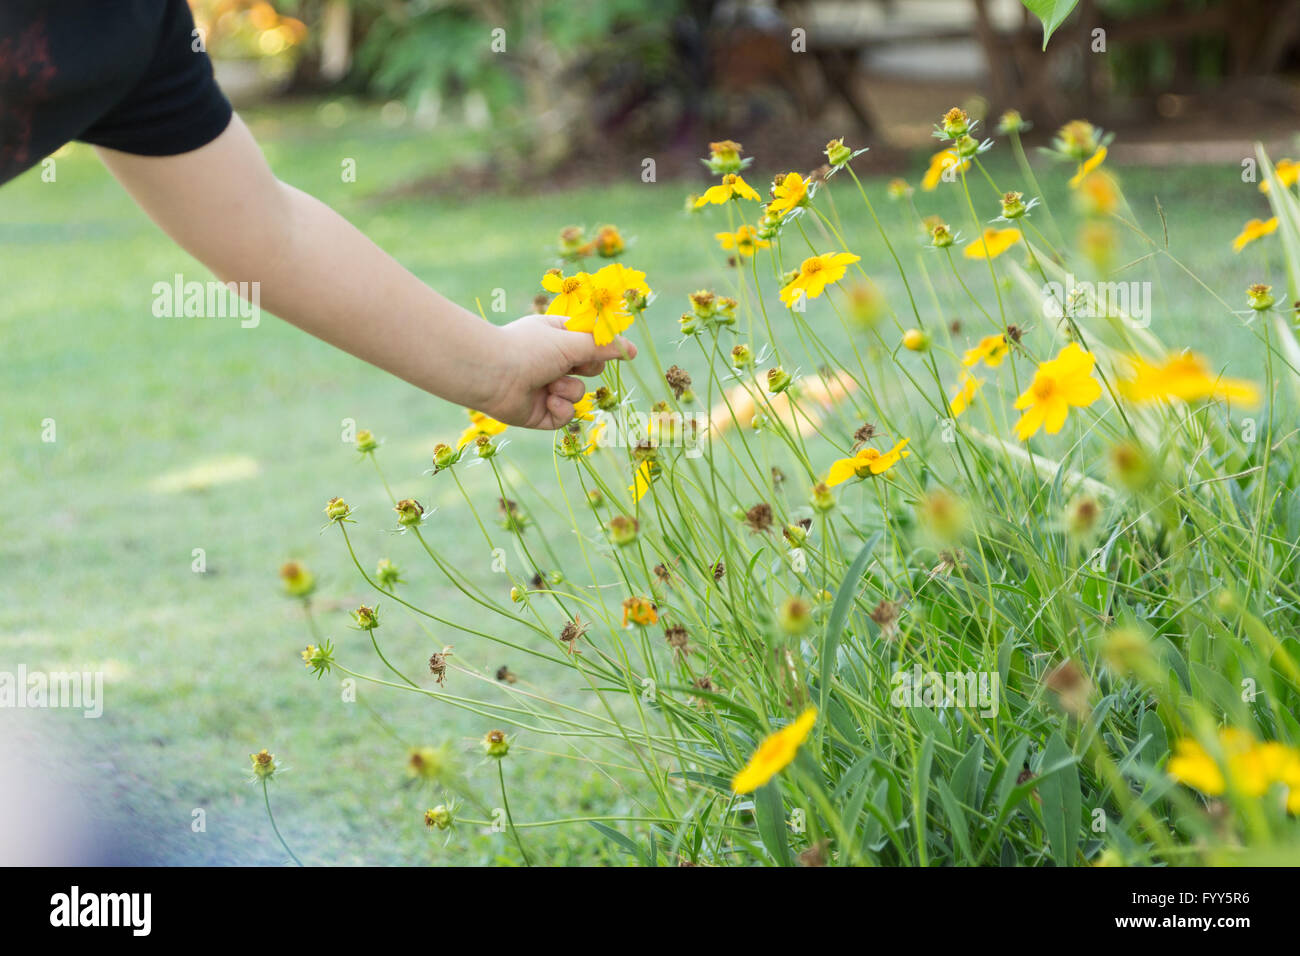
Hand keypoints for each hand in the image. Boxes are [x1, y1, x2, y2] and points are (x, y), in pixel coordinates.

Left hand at [480, 314, 636, 428]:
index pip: (590, 341)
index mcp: (556, 336)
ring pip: (578, 394)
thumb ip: (603, 346)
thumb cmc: (528, 349)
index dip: (600, 346)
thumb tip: (632, 350)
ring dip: (568, 390)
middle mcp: (551, 361)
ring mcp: (546, 388)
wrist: (492, 375)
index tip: (616, 349)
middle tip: (572, 365)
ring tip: (549, 386)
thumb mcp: (571, 341)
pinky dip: (559, 410)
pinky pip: (566, 416)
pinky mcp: (540, 414)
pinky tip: (546, 402)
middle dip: (585, 369)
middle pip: (590, 369)